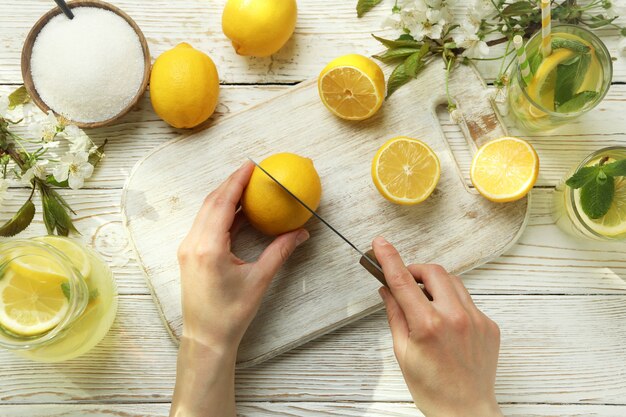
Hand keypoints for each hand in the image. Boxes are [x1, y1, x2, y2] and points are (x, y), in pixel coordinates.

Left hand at [177, 161, 309, 352]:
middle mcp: (193, 244)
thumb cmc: (231, 314)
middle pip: (211, 202)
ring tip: (245, 184)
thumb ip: (279, 252)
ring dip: (224, 195)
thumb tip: (301, 233)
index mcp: (209, 248)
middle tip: (251, 170)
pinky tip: (236, 210)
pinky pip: (204, 223)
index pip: (222, 203)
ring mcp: (188, 248)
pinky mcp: (189, 254)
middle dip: (231, 183)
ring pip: (205, 211)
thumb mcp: (259, 280)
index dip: (237, 181)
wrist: (206, 337)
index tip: (251, 165)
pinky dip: (220, 211)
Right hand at [373, 237, 502, 416]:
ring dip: (435, 284)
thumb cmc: (432, 389)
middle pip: (434, 271)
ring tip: (426, 303)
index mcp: (428, 326)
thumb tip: (387, 291)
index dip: (389, 258)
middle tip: (406, 281)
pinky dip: (452, 302)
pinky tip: (446, 321)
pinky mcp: (489, 325)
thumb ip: (395, 316)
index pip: (404, 282)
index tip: (380, 244)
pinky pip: (468, 300)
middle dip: (416, 270)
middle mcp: (455, 318)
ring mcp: (476, 320)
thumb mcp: (403, 352)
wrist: (465, 411)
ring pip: (454, 281)